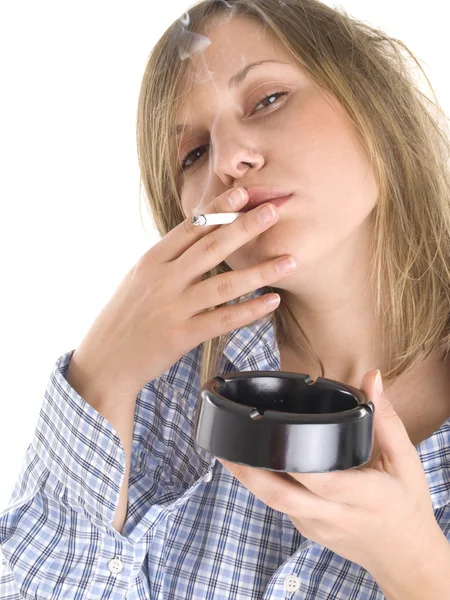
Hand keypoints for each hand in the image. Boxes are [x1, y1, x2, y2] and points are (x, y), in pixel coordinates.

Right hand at [68, 187, 296, 398]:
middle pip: (211, 247)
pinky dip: (250, 310)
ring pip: (224, 284)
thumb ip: (169, 260)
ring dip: (260, 271)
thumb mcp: (140, 279)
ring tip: (289, 260)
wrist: (106, 360)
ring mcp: (173, 307)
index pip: (190, 227)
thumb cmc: (125, 317)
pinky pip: (223, 319)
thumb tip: (197, 239)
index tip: (243, 194)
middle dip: (245, 227)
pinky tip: (272, 301)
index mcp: (152, 261)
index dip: (218, 209)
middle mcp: (164, 280)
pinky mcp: (182, 335)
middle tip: (273, 211)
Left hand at [216, 369, 442, 574]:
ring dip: (248, 478)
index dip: (290, 458)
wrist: (404, 556)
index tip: (265, 433)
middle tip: (224, 444)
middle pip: (281, 495)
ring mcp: (316, 526)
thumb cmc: (405, 505)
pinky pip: (280, 506)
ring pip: (274, 502)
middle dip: (247, 471)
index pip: (320, 478)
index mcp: (361, 496)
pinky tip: (253, 465)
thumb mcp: (405, 461)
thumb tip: (371, 378)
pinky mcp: (307, 530)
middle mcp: (333, 515)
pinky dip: (263, 486)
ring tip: (227, 449)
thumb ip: (385, 419)